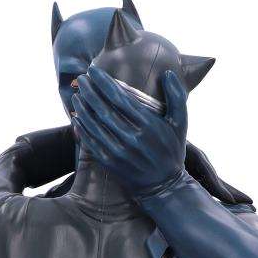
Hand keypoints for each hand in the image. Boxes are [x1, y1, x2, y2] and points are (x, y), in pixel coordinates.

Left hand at [72, 65, 187, 196]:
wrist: (164, 186)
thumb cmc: (172, 151)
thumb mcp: (180, 123)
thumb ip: (177, 97)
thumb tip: (167, 73)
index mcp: (148, 124)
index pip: (120, 97)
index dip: (104, 82)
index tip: (93, 71)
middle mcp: (132, 138)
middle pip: (104, 109)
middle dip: (90, 92)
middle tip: (81, 79)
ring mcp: (119, 152)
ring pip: (95, 125)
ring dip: (83, 109)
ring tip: (77, 96)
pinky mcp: (111, 164)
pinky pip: (92, 143)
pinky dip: (83, 130)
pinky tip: (77, 118)